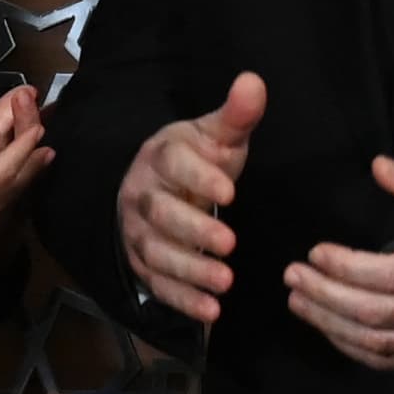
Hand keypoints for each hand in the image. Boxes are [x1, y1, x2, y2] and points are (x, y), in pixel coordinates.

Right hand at [116, 72, 265, 322]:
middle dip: (194, 230)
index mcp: (161, 156)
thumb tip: (254, 82)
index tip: (230, 189)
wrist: (156, 187)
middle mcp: (143, 194)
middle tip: (229, 243)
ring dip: (189, 270)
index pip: (175, 165)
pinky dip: (182, 300)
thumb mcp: (216, 136)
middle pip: (161, 214)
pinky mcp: (142, 263)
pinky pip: (157, 284)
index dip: (199, 176)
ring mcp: (138, 232)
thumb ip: (237, 115)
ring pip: (156, 252)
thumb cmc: (196, 160)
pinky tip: (211, 311)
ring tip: (224, 283)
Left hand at [284, 155, 393, 370]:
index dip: (344, 266)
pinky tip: (329, 326)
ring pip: (374, 342)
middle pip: (372, 312)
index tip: (315, 251)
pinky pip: (387, 360)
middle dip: (324, 295)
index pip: (386, 275)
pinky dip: (352, 346)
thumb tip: (377, 166)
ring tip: (298, 301)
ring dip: (329, 323)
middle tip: (292, 276)